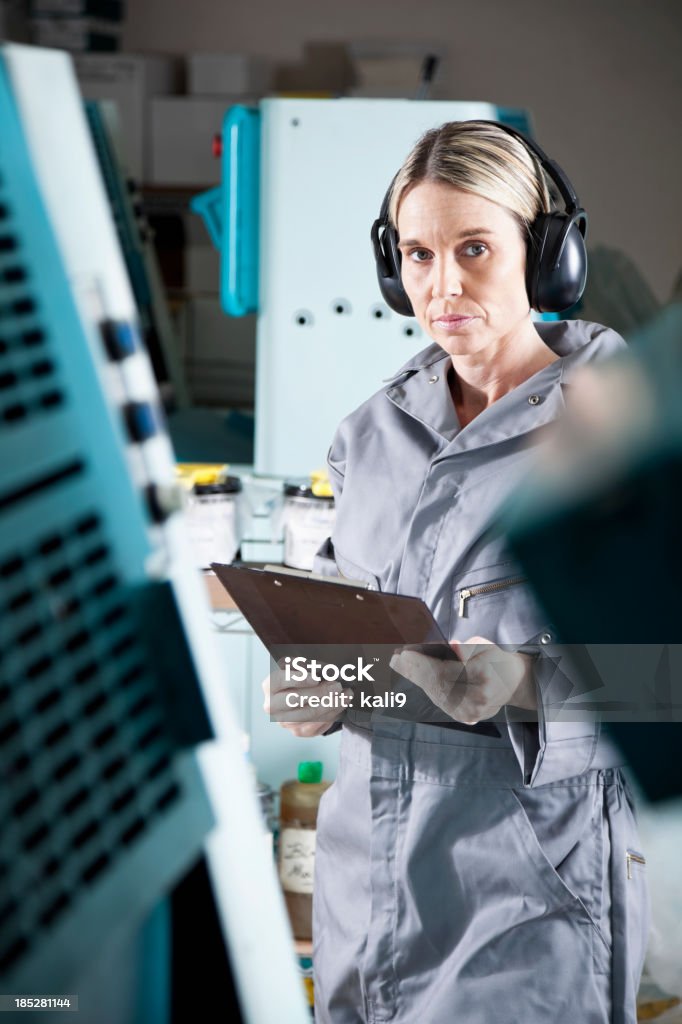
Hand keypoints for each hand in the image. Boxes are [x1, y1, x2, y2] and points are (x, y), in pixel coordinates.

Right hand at [261, 660, 351, 738]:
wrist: (304, 694)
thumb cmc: (303, 676)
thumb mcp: (304, 666)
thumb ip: (311, 665)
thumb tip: (327, 670)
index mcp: (269, 685)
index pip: (279, 681)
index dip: (298, 679)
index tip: (315, 678)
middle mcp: (272, 705)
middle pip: (294, 700)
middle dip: (319, 692)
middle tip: (337, 686)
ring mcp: (284, 721)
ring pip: (308, 714)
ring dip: (330, 704)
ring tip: (345, 694)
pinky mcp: (297, 731)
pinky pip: (316, 726)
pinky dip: (332, 714)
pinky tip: (341, 705)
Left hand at [389, 636, 535, 724]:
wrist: (513, 682)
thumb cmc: (495, 659)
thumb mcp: (484, 645)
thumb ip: (466, 648)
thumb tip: (449, 648)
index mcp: (483, 675)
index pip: (443, 670)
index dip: (420, 663)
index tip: (403, 654)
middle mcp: (478, 698)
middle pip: (436, 685)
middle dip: (413, 671)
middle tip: (395, 659)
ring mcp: (473, 712)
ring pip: (436, 696)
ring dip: (416, 681)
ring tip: (400, 666)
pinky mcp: (468, 718)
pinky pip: (442, 703)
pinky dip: (427, 690)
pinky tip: (415, 678)